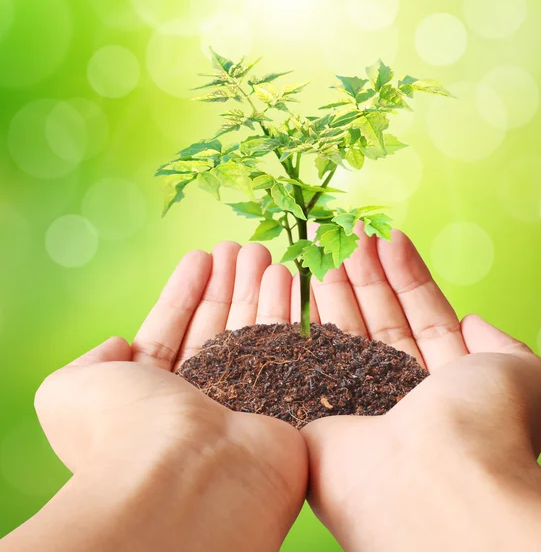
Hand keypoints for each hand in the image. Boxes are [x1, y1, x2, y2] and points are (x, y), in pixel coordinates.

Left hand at [32, 243, 306, 551]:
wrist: (188, 476)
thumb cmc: (125, 427)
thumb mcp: (71, 390)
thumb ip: (90, 363)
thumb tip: (121, 344)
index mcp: (151, 393)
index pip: (170, 330)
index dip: (185, 292)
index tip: (201, 255)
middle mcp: (198, 398)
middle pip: (216, 326)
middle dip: (227, 283)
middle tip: (240, 247)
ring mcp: (243, 400)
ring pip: (251, 331)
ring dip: (256, 288)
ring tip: (262, 252)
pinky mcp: (282, 403)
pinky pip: (283, 346)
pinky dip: (284, 310)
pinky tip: (285, 277)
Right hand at [301, 224, 540, 550]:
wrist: (432, 478)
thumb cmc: (485, 425)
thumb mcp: (521, 373)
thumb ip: (503, 344)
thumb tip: (476, 321)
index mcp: (447, 385)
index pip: (424, 317)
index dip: (407, 276)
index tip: (390, 236)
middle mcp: (400, 393)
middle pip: (380, 318)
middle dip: (366, 271)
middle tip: (348, 230)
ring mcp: (356, 400)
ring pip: (345, 330)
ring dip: (338, 281)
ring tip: (327, 238)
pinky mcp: (316, 409)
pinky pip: (312, 351)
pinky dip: (306, 312)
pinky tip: (304, 275)